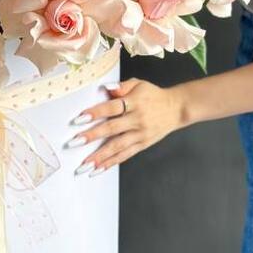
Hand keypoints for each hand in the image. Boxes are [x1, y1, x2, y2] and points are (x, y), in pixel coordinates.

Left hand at [65, 77, 184, 174]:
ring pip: (118, 147)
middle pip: (112, 129)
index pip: (112, 108)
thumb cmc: (153, 94)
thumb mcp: (138, 83)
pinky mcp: (143, 144)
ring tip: (84, 164)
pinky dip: (112, 162)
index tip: (79, 119)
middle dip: (92, 136)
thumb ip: (121, 86)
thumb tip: (105, 88)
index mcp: (134, 102)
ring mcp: (140, 134)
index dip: (96, 113)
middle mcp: (137, 120)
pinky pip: (126, 155)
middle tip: (75, 142)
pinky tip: (99, 168)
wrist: (177, 108)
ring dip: (100, 156)